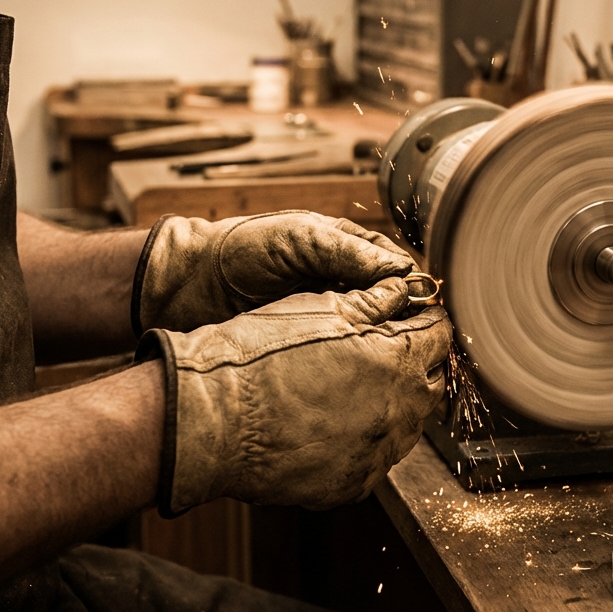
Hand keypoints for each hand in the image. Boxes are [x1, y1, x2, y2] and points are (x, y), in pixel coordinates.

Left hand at [132, 211, 414, 333]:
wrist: (186, 284)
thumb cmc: (240, 249)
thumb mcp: (298, 239)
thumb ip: (346, 251)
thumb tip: (401, 270)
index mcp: (343, 248)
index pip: (394, 267)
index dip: (412, 285)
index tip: (427, 307)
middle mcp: (339, 281)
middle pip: (388, 302)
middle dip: (403, 319)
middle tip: (419, 340)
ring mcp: (323, 313)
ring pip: (368, 330)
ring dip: (380, 342)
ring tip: (393, 359)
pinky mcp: (306, 343)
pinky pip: (340, 352)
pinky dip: (354, 360)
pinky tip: (362, 372)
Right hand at [138, 277, 450, 512]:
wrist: (210, 419)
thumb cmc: (257, 357)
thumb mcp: (318, 309)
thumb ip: (374, 302)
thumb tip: (404, 291)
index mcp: (395, 360)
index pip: (439, 336)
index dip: (428, 321)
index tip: (417, 318)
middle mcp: (397, 412)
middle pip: (432, 383)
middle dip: (420, 363)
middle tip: (392, 350)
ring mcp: (376, 454)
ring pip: (408, 426)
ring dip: (396, 404)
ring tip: (360, 388)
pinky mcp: (352, 484)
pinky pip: (376, 460)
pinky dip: (367, 440)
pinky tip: (338, 424)